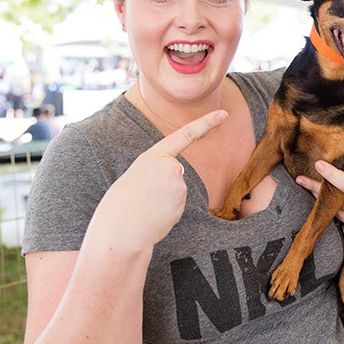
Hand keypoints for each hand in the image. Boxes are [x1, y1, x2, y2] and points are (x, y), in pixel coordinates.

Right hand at [86, 110, 228, 253]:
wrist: (120, 229)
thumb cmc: (121, 205)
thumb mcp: (136, 176)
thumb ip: (157, 171)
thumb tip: (174, 182)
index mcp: (153, 155)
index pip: (184, 135)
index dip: (206, 123)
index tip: (224, 114)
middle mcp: (169, 165)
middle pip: (176, 174)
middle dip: (164, 187)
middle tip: (143, 198)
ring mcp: (178, 182)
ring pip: (178, 192)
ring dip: (165, 202)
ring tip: (146, 207)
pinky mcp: (183, 200)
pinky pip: (178, 206)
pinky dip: (169, 213)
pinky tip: (155, 215)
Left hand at [295, 151, 343, 248]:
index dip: (331, 175)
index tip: (317, 164)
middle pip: (333, 201)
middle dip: (315, 190)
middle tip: (298, 178)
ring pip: (334, 213)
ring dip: (320, 201)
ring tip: (305, 187)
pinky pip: (342, 222)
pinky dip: (332, 212)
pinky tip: (320, 202)